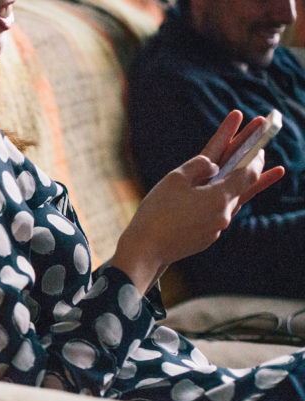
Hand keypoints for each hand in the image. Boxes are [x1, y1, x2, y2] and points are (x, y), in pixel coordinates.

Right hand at [112, 110, 284, 293]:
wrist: (144, 251)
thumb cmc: (157, 213)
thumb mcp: (175, 179)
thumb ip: (199, 165)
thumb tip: (214, 163)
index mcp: (220, 198)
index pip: (249, 173)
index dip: (256, 156)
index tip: (260, 144)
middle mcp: (223, 215)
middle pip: (243, 188)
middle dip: (249, 168)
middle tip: (259, 152)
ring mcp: (215, 229)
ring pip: (229, 203)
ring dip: (235, 187)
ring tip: (241, 177)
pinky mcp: (204, 239)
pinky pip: (215, 216)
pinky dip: (215, 203)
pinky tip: (207, 199)